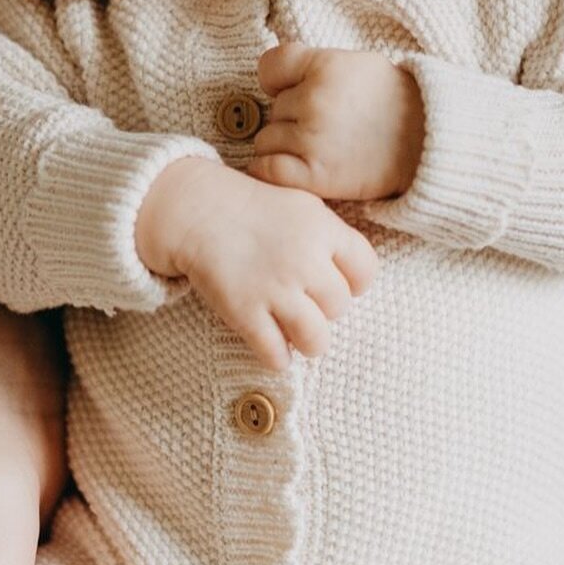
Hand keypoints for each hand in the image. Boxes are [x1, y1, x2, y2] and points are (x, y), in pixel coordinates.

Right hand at [136, 157, 377, 370]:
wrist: (197, 210)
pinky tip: (271, 346)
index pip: (365, 271)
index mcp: (323, 229)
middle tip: (304, 303)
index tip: (334, 282)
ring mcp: (274, 289)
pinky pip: (275, 354)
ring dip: (308, 341)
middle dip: (324, 309)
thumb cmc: (253, 208)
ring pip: (316, 340)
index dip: (354, 282)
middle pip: (339, 307)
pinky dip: (276, 357)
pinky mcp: (244, 312)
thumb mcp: (303, 207)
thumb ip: (331, 237)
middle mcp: (304, 261)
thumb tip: (351, 277)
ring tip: (295, 334)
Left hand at [248, 44, 424, 201]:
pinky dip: (273, 172)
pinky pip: (266, 170)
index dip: (277, 81)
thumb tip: (270, 77)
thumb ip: (314, 65)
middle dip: (292, 118)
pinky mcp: (315, 175)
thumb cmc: (392, 104)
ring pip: (266, 140)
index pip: (270, 67)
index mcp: (326, 66)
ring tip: (323, 147)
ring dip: (285, 147)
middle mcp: (316, 100)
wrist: (430, 145)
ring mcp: (313, 139)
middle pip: (272, 109)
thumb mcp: (357, 64)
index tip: (291, 90)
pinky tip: (295, 169)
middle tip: (329, 125)